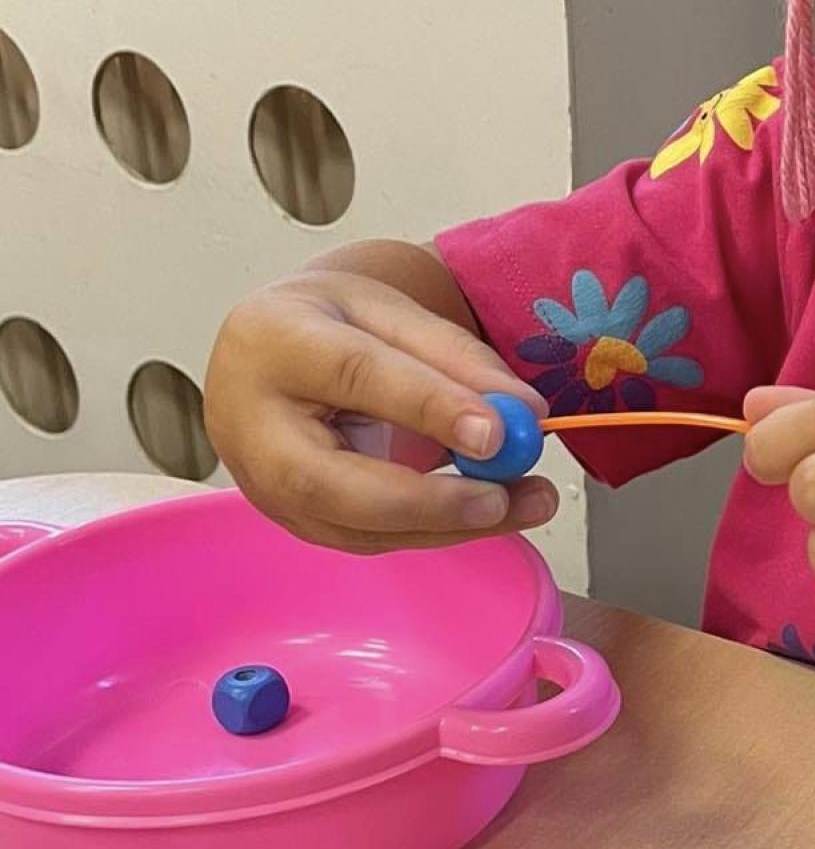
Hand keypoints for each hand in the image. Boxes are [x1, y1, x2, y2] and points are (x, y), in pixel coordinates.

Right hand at [204, 269, 553, 553]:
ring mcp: (263, 484)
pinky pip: (369, 537)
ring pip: (355, 526)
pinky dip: (436, 530)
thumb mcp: (392, 311)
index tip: (497, 431)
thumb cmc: (331, 325)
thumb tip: (526, 414)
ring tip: (528, 502)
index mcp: (274, 342)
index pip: (353, 375)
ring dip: (448, 525)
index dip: (427, 407)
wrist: (270, 354)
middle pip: (330, 482)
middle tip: (503, 500)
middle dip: (426, 501)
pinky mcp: (293, 520)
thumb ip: (456, 357)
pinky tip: (491, 510)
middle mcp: (251, 424)